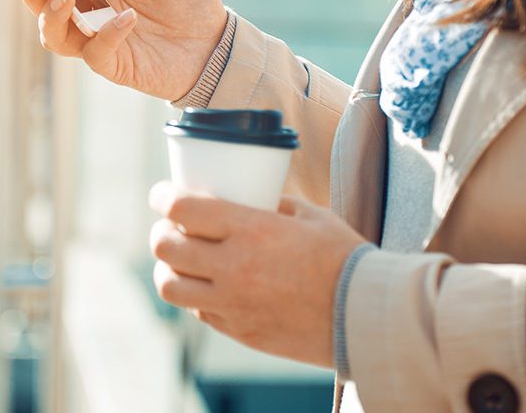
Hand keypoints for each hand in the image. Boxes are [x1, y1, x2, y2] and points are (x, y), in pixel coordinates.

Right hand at [5, 0, 227, 100]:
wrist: (213, 40)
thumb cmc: (182, 1)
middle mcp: (87, 14)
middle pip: (40, 4)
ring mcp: (96, 41)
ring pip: (53, 36)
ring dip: (52, 14)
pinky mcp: (114, 65)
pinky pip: (96, 53)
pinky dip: (108, 34)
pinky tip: (128, 18)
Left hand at [147, 182, 366, 366]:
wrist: (364, 316)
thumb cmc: (343, 259)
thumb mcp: (310, 216)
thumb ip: (273, 204)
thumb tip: (249, 196)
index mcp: (251, 229)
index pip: (183, 209)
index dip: (162, 197)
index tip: (161, 194)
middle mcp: (234, 267)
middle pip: (165, 247)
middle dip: (161, 232)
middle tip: (170, 227)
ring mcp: (233, 303)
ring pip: (170, 286)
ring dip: (168, 268)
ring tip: (181, 261)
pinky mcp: (239, 330)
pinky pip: (198, 311)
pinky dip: (195, 296)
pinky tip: (210, 286)